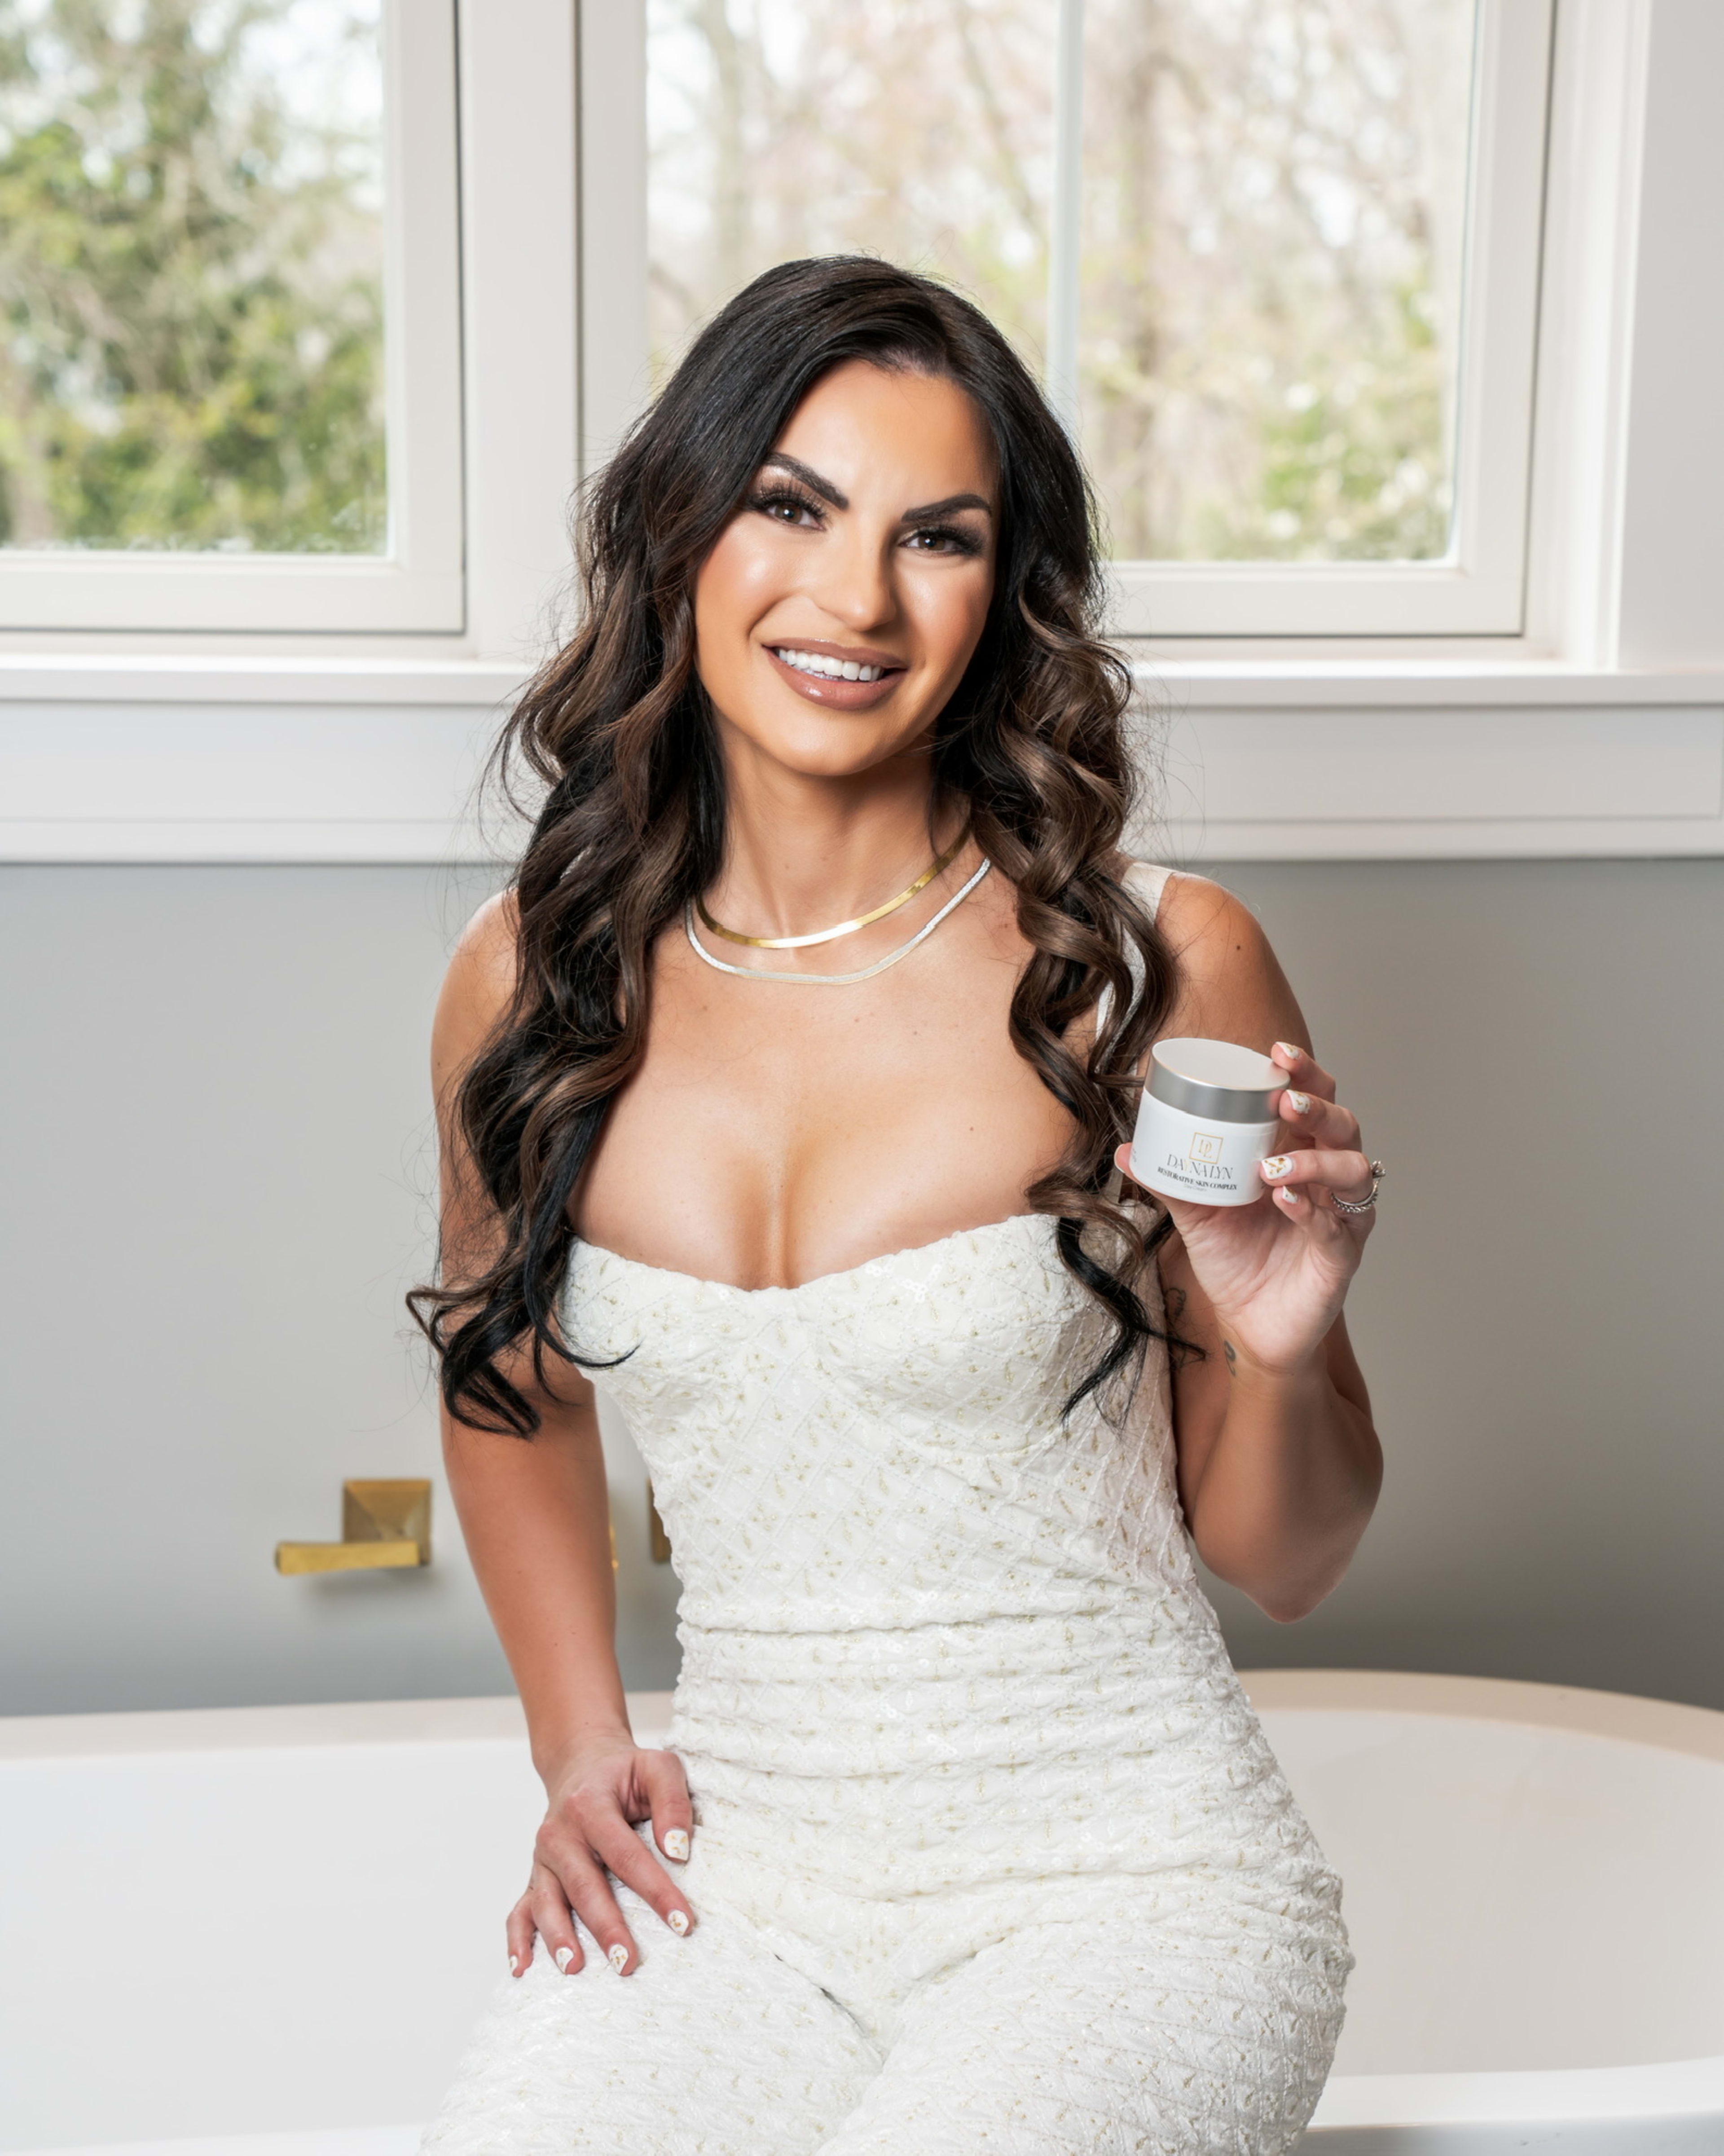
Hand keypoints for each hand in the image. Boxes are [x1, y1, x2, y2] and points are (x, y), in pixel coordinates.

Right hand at [506, 1732, 695, 1977]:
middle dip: (606, 1927)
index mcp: (590, 1804)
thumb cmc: (625, 1773)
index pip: (626, 1854)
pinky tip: (522, 1968)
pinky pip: (520, 1909)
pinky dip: (517, 1939)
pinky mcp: (535, 1875)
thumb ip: (673, 1802)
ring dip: (560, 1937)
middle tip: (628, 1963)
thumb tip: (677, 1850)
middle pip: (584, 1885)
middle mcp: (560, 1833)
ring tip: (575, 1968)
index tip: (682, 1923)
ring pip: (547, 1902)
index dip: (656, 1890)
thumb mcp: (658, 1767)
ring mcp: (543, 1857)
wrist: (582, 1764)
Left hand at [1117, 1042, 1377, 1378]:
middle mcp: (1327, 1177)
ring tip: (1272, 1167)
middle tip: (1285, 1101)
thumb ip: (1168, 1181)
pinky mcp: (1343, 1254)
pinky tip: (1284, 1201)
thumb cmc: (1234, 1261)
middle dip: (1317, 1106)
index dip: (1303, 1073)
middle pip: (1343, 1124)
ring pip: (1352, 1169)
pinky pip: (1337, 1225)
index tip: (1276, 1053)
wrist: (1247, 1326)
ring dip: (1314, 1161)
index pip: (1312, 1099)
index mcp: (1296, 1153)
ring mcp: (1341, 1215)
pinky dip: (1311, 1209)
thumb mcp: (1196, 1215)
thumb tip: (1125, 1151)